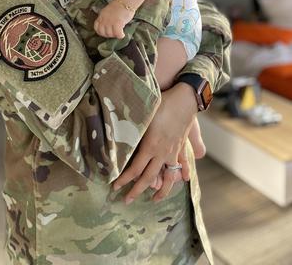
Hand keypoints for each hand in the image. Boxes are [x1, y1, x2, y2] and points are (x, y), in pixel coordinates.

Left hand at [94, 0, 132, 38]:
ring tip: (119, 32)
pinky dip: (120, 35)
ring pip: (110, 34)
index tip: (107, 32)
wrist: (125, 1)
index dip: (102, 32)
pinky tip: (123, 34)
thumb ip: (105, 19)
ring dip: (115, 35)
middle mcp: (104, 19)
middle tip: (115, 32)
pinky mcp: (117, 23)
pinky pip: (117, 34)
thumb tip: (107, 28)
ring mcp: (110, 21)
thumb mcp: (107, 12)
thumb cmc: (119, 6)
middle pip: (103, 33)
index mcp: (101, 16)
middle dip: (109, 35)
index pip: (96, 28)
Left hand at [113, 83, 196, 203]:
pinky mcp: (181, 145)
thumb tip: (114, 132)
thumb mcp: (143, 115)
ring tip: (155, 199)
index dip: (124, 180)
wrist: (185, 98)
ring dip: (162, 190)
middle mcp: (162, 152)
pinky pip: (182, 164)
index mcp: (150, 146)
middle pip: (148, 178)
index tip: (114, 187)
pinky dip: (183, 173)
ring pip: (168, 177)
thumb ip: (131, 127)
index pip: (135, 170)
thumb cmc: (161, 103)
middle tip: (126, 201)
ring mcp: (173, 150)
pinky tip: (183, 180)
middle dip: (136, 191)